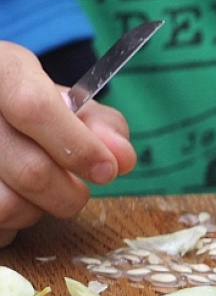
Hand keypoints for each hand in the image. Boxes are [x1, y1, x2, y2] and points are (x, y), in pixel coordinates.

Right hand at [0, 42, 135, 246]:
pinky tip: (11, 198)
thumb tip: (123, 157)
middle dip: (69, 193)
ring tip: (34, 192)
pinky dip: (12, 225)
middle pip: (31, 170)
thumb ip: (101, 124)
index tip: (107, 171)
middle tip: (75, 190)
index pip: (33, 106)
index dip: (77, 146)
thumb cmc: (29, 108)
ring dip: (36, 211)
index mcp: (1, 70)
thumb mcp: (65, 101)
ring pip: (9, 205)